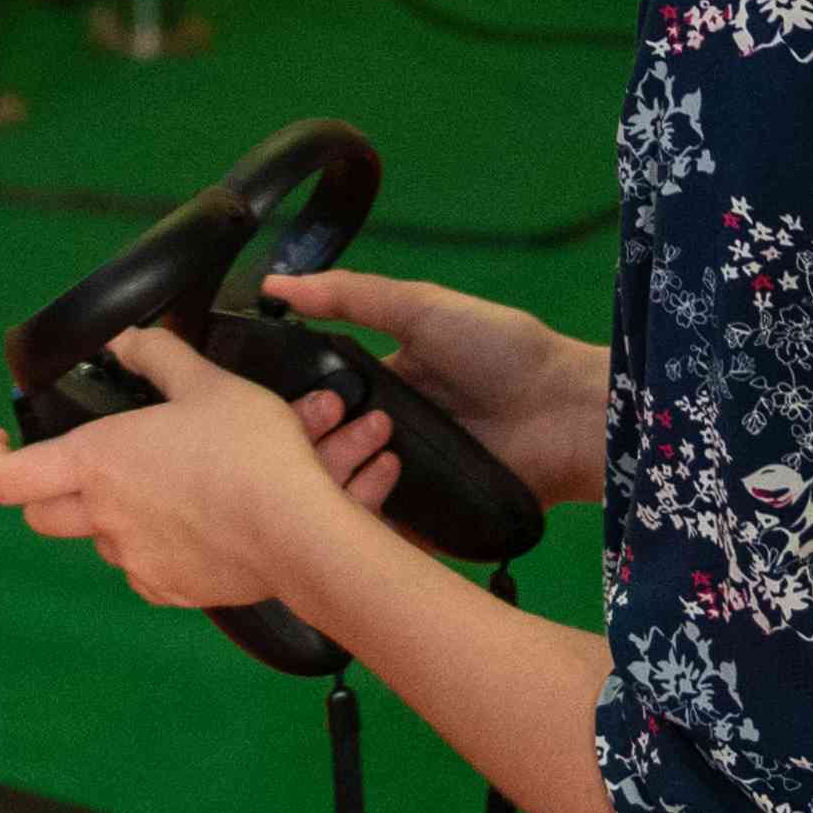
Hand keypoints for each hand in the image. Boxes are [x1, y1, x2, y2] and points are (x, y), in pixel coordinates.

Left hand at [0, 324, 361, 615]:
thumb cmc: (248, 451)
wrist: (297, 531)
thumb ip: (158, 356)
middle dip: (47, 489)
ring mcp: (134, 561)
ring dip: (110, 516)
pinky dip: (151, 548)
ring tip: (159, 488)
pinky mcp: (169, 591)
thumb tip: (125, 340)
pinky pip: (141, 570)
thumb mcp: (205, 383)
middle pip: (42, 514)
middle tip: (80, 465)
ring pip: (98, 540)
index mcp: (97, 462)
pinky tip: (188, 526)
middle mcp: (103, 518)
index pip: (8, 476)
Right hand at [265, 267, 610, 510]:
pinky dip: (358, 525)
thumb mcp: (421, 307)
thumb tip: (274, 282)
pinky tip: (339, 516)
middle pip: (325, 447)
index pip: (319, 397)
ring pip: (344, 490)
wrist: (565, 413)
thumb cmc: (498, 350)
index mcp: (382, 382)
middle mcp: (387, 433)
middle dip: (303, 444)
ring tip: (327, 468)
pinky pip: (379, 530)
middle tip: (293, 438)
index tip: (247, 404)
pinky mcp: (426, 521)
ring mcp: (405, 480)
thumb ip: (351, 295)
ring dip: (328, 481)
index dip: (284, 401)